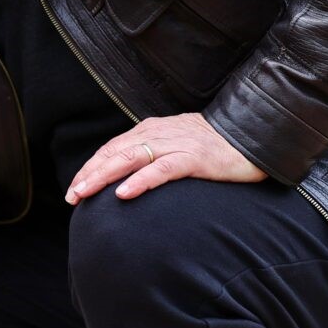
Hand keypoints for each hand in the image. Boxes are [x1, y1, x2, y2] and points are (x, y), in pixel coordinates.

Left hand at [66, 113, 263, 204]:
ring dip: (103, 176)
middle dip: (89, 174)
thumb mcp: (177, 147)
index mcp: (152, 130)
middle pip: (115, 153)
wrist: (256, 135)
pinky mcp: (195, 158)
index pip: (112, 148)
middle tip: (71, 196)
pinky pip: (162, 169)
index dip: (91, 168)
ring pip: (130, 158)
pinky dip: (140, 180)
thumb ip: (154, 156)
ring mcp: (177, 144)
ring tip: (85, 194)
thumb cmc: (215, 147)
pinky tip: (124, 193)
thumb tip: (127, 179)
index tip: (74, 189)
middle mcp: (159, 133)